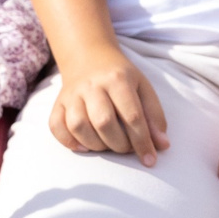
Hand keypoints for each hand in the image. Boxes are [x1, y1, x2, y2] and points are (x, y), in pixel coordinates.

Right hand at [50, 49, 170, 165]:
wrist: (90, 57)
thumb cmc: (121, 78)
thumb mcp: (143, 88)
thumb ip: (154, 116)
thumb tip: (162, 146)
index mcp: (118, 79)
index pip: (132, 115)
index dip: (142, 142)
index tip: (150, 160)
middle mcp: (92, 86)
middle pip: (103, 122)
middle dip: (119, 144)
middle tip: (127, 147)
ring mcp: (72, 95)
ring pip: (78, 126)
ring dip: (95, 145)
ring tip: (108, 145)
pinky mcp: (58, 104)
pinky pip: (56, 127)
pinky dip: (69, 142)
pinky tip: (85, 146)